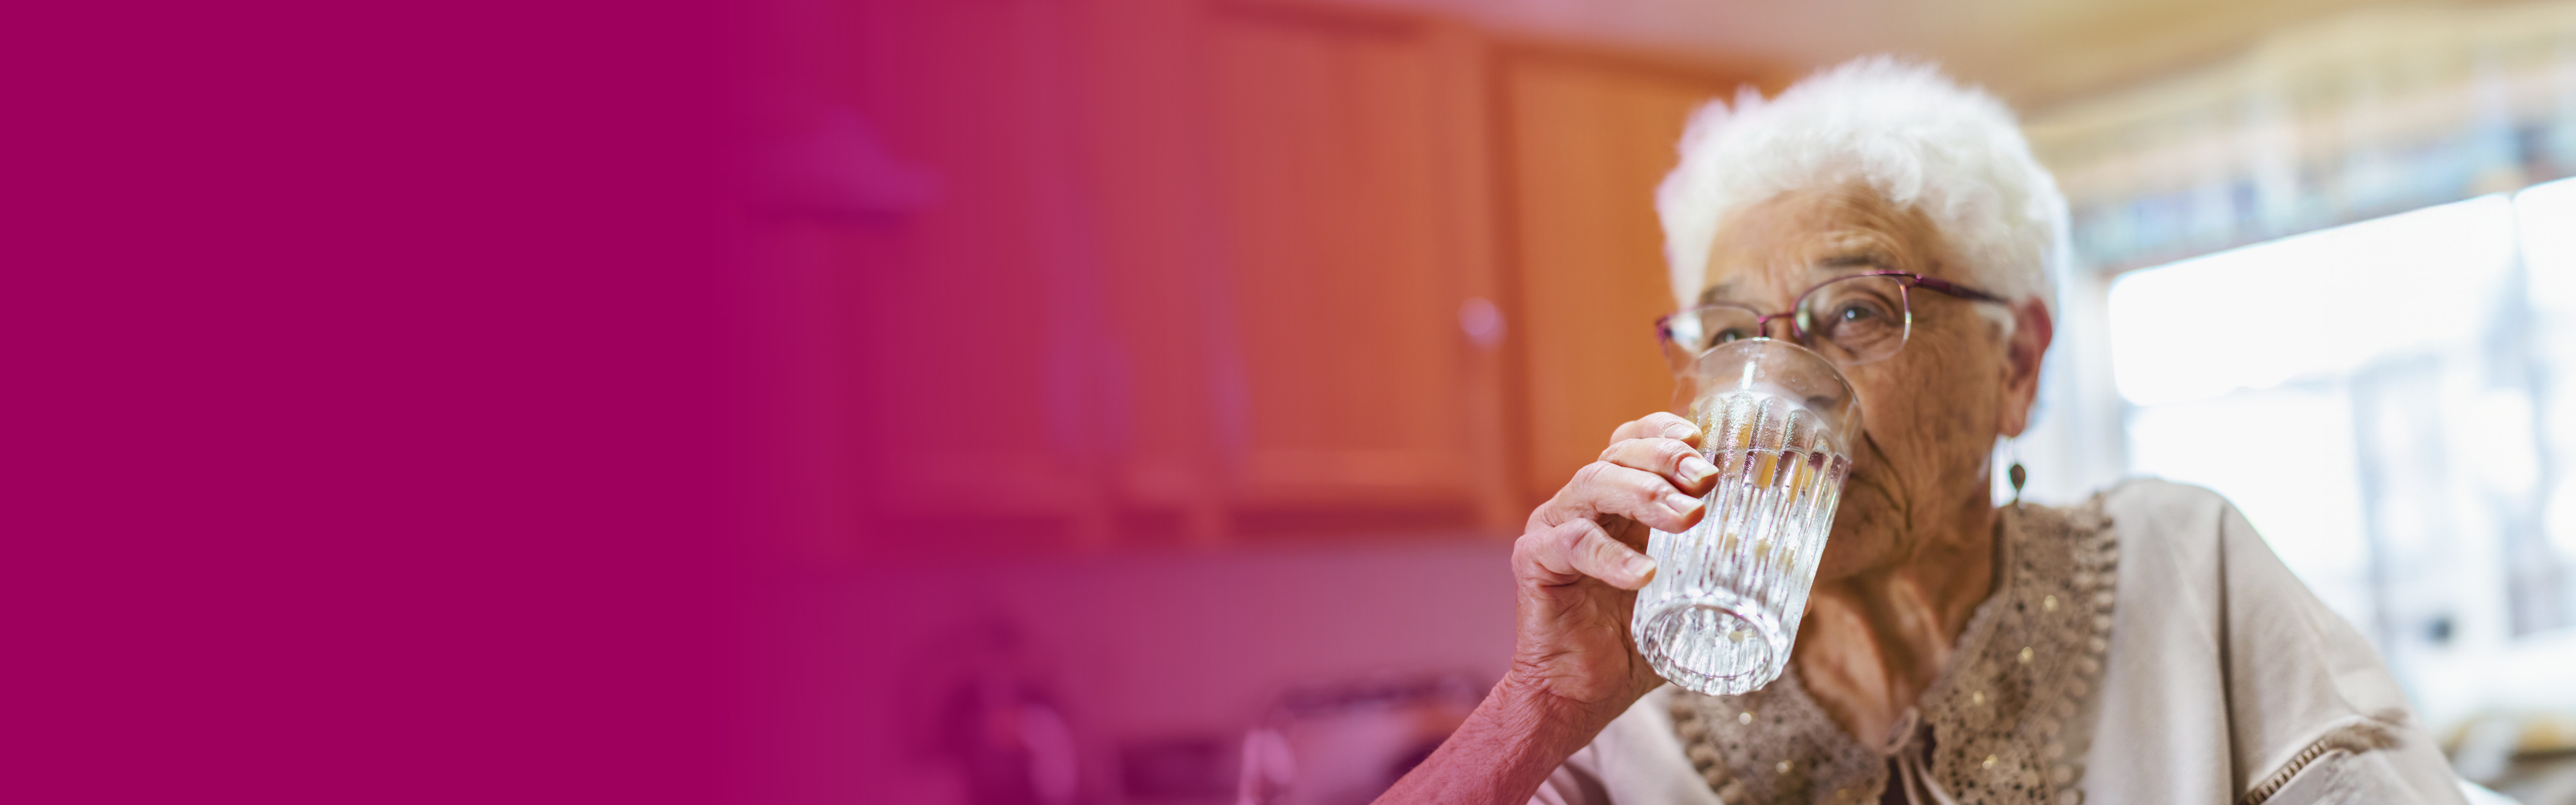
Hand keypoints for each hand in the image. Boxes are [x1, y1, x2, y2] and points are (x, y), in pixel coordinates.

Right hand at [1505, 411, 1717, 725]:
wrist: (1577, 695)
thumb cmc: (1630, 647)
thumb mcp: (1687, 605)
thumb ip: (1728, 583)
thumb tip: (1810, 587)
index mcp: (1616, 506)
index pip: (1633, 443)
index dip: (1665, 431)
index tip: (1702, 438)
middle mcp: (1582, 507)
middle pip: (1617, 454)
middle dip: (1666, 458)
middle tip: (1706, 482)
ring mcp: (1555, 528)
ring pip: (1594, 483)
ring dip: (1645, 493)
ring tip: (1688, 517)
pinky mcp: (1534, 560)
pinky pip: (1573, 543)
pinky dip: (1611, 555)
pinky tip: (1644, 574)